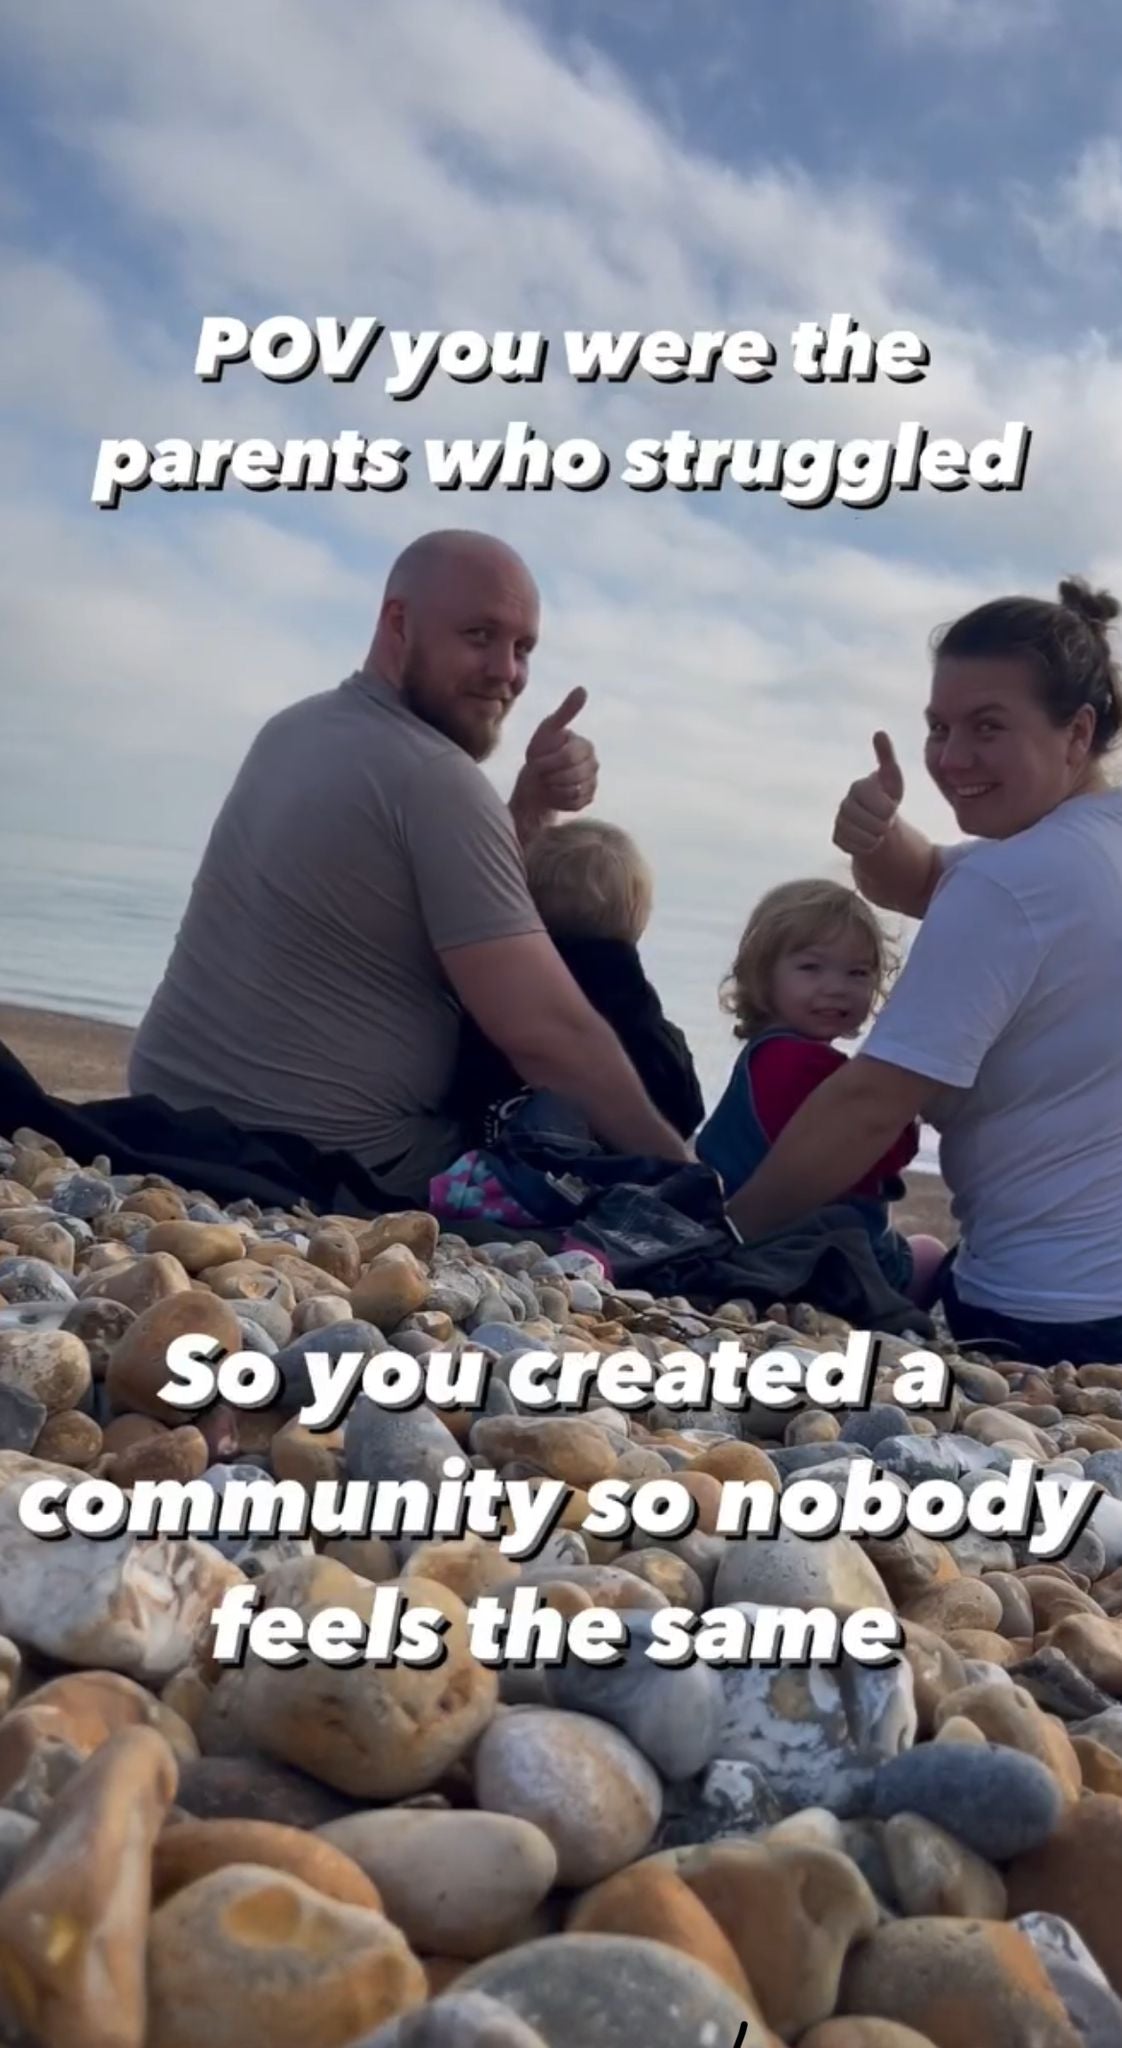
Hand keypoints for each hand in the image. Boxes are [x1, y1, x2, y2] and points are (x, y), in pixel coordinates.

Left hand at [510, 686, 598, 842]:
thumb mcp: (548, 730)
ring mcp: (593, 782)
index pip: (567, 756)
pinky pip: (573, 802)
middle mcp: (594, 764)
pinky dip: (558, 799)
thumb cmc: (541, 752)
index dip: (547, 762)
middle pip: (571, 774)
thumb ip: (566, 712)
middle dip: (549, 775)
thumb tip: (582, 689)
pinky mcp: (588, 799)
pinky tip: (553, 792)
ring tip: (547, 781)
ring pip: (573, 790)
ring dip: (553, 787)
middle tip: (540, 772)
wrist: (536, 780)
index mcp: (585, 745)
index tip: (535, 760)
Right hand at [833, 731, 903, 857]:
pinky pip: (854, 847)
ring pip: (861, 836)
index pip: (872, 801)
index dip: (886, 808)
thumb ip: (886, 757)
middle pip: (868, 821)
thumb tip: (879, 732)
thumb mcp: (893, 778)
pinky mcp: (837, 838)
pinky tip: (870, 840)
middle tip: (887, 822)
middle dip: (883, 824)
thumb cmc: (887, 797)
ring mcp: (839, 821)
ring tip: (879, 830)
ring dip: (876, 836)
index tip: (892, 809)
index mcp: (858, 788)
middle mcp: (844, 804)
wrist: (880, 822)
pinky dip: (867, 847)